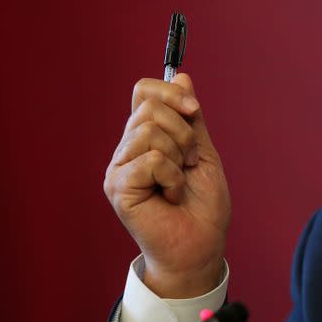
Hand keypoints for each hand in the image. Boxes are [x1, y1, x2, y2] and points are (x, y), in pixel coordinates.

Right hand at [104, 73, 230, 297]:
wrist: (202, 245)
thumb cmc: (202, 205)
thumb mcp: (202, 152)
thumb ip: (191, 118)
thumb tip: (182, 76)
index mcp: (145, 138)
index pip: (144, 92)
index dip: (171, 93)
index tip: (194, 110)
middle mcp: (127, 150)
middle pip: (150, 108)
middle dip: (184, 132)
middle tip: (189, 162)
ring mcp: (119, 169)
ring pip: (150, 131)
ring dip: (179, 155)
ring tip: (180, 180)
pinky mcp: (118, 188)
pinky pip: (150, 159)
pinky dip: (172, 176)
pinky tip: (171, 195)